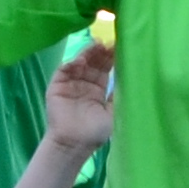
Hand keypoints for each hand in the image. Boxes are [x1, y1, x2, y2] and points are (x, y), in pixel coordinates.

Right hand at [43, 36, 117, 159]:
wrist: (74, 143)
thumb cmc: (95, 132)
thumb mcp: (114, 112)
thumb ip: (119, 94)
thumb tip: (131, 76)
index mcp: (98, 90)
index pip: (105, 69)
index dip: (111, 58)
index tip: (120, 48)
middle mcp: (84, 85)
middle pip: (92, 63)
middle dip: (100, 52)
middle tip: (109, 44)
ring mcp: (70, 84)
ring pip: (79, 63)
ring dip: (87, 54)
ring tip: (97, 47)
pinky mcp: (56, 86)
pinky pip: (63, 71)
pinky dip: (70, 64)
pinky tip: (80, 61)